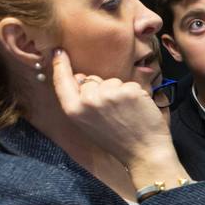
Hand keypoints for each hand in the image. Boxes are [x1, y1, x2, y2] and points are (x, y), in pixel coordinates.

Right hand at [49, 48, 177, 178]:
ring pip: (112, 81)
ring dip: (120, 92)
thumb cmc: (117, 140)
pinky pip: (130, 84)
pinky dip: (135, 94)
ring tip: (126, 113)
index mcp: (74, 110)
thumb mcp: (88, 124)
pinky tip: (137, 110)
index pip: (62, 81)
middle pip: (91, 80)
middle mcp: (88, 101)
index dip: (60, 65)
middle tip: (113, 113)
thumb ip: (81, 102)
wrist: (144, 153)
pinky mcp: (128, 91)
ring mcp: (109, 95)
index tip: (59, 51)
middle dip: (101, 89)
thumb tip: (80, 78)